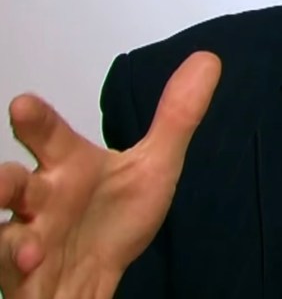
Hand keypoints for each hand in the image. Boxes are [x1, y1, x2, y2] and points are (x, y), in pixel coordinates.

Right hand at [0, 52, 220, 298]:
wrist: (95, 276)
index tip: (24, 104)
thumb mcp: (153, 167)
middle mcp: (40, 198)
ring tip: (28, 245)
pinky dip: (20, 268)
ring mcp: (27, 237)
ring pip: (3, 232)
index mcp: (69, 166)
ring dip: (9, 237)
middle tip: (4, 179)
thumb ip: (176, 118)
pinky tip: (33, 262)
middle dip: (2, 179)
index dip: (36, 121)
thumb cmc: (112, 218)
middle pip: (11, 183)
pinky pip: (11, 272)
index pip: (50, 137)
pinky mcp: (23, 274)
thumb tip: (208, 59)